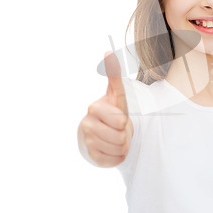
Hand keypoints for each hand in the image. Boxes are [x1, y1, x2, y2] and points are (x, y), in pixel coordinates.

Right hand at [78, 51, 132, 167]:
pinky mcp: (92, 157)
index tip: (119, 118)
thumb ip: (113, 74)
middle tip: (119, 129)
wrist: (103, 133)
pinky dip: (119, 156)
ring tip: (116, 138)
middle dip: (126, 134)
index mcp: (94, 108)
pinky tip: (112, 149)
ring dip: (123, 145)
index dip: (123, 121)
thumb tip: (108, 51)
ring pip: (119, 149)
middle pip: (121, 137)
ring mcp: (88, 142)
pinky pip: (115, 160)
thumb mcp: (116, 93)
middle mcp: (87, 125)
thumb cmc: (112, 111)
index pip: (120, 120)